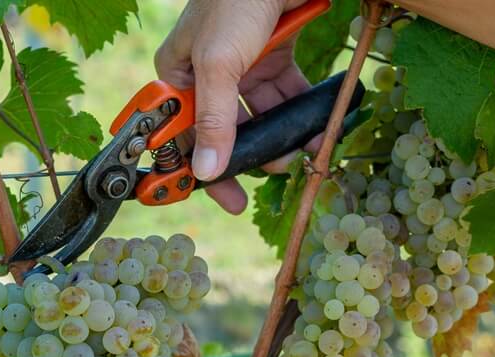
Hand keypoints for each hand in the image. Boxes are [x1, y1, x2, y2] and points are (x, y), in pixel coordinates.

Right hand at [155, 0, 317, 213]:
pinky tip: (316, 131)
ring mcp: (243, 66)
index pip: (182, 135)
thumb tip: (205, 171)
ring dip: (279, 137)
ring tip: (297, 154)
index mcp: (178, 76)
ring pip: (260, 116)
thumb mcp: (218, 63)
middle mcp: (208, 74)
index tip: (222, 199)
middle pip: (224, 130)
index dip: (199, 169)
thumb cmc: (234, 0)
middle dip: (249, 154)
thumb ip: (214, 119)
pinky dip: (302, 114)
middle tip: (271, 175)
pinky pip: (287, 95)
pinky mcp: (275, 56)